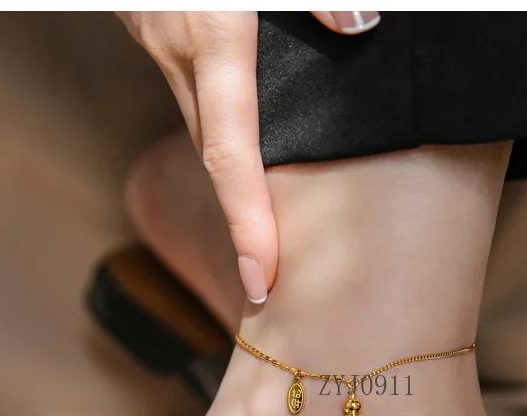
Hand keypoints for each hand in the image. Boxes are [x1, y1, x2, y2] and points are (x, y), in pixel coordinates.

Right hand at [117, 12, 380, 303]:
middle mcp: (179, 51)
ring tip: (262, 231)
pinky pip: (202, 101)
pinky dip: (227, 138)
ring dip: (235, 184)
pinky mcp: (169, 29)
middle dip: (244, 222)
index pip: (234, 158)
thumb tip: (361, 25)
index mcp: (211, 39)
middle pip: (220, 159)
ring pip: (208, 131)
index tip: (262, 279)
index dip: (248, 226)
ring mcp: (165, 40)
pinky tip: (251, 155)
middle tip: (270, 275)